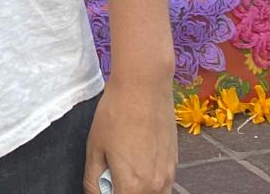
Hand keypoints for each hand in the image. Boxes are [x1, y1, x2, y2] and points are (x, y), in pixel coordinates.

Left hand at [83, 75, 175, 193]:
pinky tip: (138, 160)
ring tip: (125, 168)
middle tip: (111, 176)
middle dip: (123, 191)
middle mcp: (155, 187)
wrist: (144, 86)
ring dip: (138, 190)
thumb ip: (93, 179)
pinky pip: (163, 185)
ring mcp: (169, 176)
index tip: (103, 183)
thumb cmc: (116, 113)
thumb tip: (95, 193)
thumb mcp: (94, 148)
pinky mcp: (175, 163)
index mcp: (132, 187)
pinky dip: (150, 183)